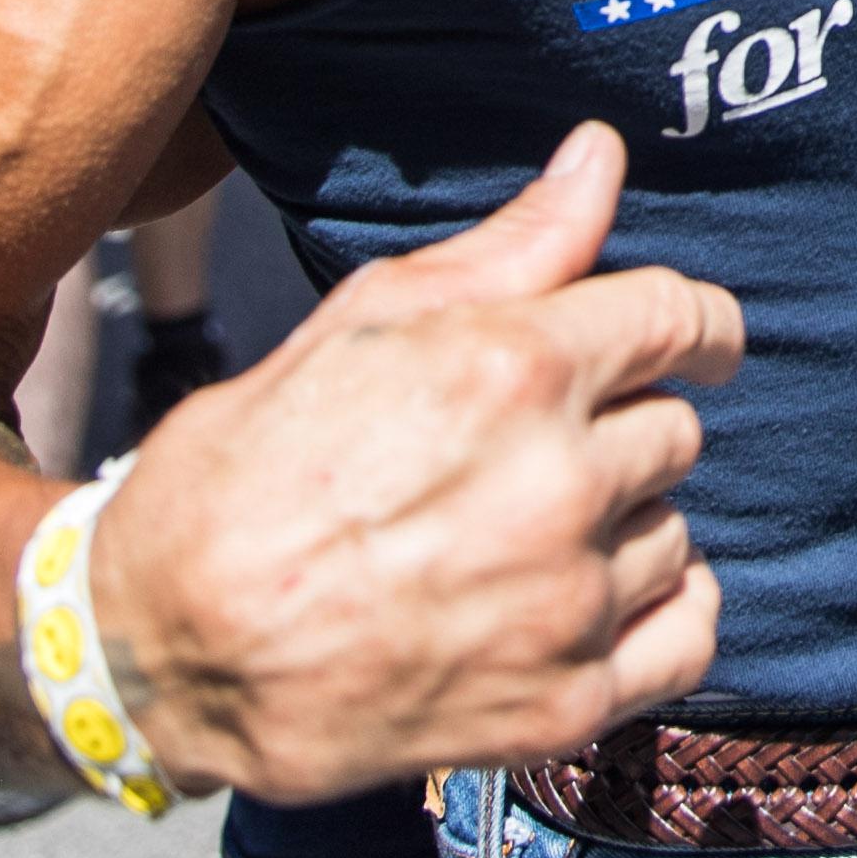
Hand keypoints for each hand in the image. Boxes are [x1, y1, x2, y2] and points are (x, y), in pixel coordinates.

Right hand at [95, 123, 737, 800]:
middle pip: (675, 429)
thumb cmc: (246, 467)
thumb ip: (509, 246)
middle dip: (618, 429)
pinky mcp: (560, 703)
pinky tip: (592, 602)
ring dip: (623, 526)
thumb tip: (600, 154)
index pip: (681, 320)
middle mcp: (556, 483)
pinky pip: (687, 637)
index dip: (696, 326)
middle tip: (530, 454)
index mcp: (512, 369)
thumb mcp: (361, 324)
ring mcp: (563, 604)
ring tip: (520, 536)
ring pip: (674, 531)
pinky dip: (658, 616)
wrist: (160, 649)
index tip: (694, 343)